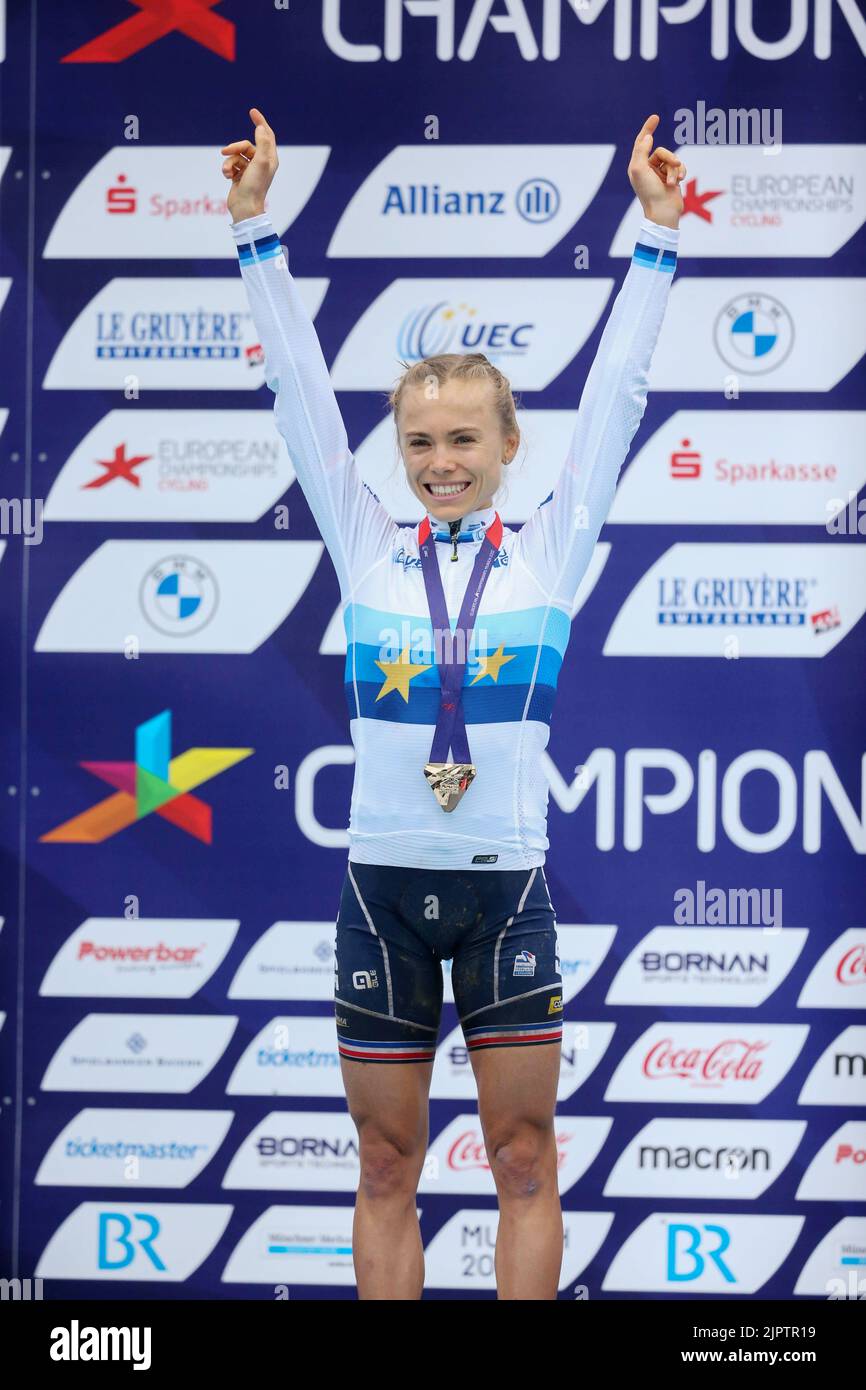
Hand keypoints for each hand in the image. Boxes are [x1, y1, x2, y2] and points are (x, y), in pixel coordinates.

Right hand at [221, 107, 278, 220]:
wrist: (244, 208)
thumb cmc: (254, 186)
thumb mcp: (260, 162)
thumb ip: (262, 143)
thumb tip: (260, 127)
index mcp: (270, 159)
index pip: (267, 135)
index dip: (260, 122)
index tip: (252, 111)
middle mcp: (261, 163)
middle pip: (245, 145)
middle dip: (234, 147)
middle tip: (224, 151)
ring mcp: (250, 170)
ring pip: (236, 155)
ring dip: (229, 162)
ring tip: (227, 172)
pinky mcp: (240, 176)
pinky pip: (231, 165)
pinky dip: (227, 169)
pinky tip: (227, 177)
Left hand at [628, 114, 685, 228]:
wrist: (663, 211)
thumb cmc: (649, 192)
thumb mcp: (639, 170)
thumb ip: (641, 151)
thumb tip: (647, 137)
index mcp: (637, 166)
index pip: (642, 142)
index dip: (648, 129)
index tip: (656, 117)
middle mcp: (648, 169)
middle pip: (662, 151)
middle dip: (669, 158)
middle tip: (674, 166)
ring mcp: (660, 174)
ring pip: (672, 159)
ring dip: (674, 169)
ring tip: (672, 182)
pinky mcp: (671, 179)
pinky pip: (680, 167)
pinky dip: (681, 173)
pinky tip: (679, 182)